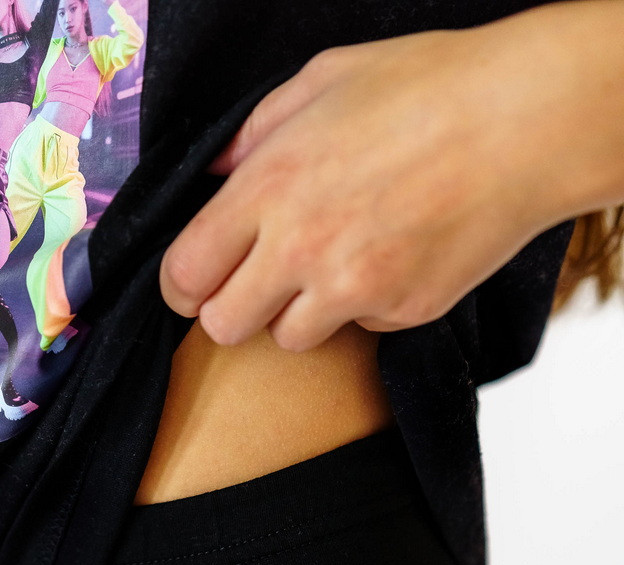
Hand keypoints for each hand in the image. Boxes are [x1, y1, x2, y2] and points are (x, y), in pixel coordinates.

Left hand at [160, 23, 559, 350]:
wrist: (525, 124)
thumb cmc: (427, 88)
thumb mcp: (323, 82)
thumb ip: (254, 135)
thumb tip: (215, 173)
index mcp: (270, 187)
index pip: (185, 274)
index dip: (182, 286)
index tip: (193, 283)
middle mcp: (303, 249)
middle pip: (225, 326)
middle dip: (231, 309)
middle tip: (255, 285)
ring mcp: (356, 290)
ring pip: (290, 340)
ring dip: (299, 313)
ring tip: (336, 264)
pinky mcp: (402, 313)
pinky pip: (360, 330)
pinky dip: (366, 305)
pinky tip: (392, 256)